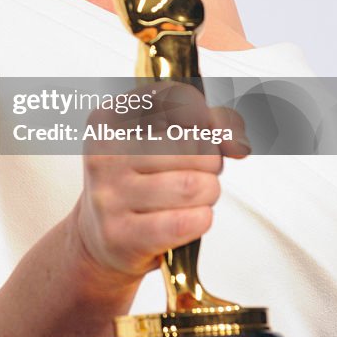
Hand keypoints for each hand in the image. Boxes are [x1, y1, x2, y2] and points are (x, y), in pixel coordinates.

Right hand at [76, 83, 248, 279]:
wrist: (98, 238)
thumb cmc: (136, 181)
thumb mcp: (159, 139)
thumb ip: (208, 124)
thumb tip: (238, 144)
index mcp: (109, 119)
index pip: (177, 99)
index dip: (204, 117)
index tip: (202, 131)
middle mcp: (104, 154)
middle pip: (194, 146)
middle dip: (210, 162)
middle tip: (197, 171)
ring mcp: (109, 195)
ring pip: (194, 186)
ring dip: (208, 193)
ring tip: (192, 196)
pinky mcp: (122, 235)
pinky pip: (188, 222)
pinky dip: (201, 219)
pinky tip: (186, 218)